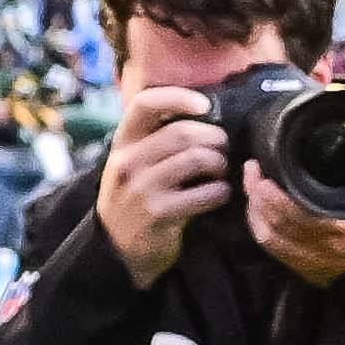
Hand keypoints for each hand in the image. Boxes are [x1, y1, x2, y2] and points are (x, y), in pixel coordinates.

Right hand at [92, 81, 231, 284]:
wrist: (118, 248)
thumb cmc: (136, 197)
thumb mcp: (133, 162)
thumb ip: (156, 138)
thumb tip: (203, 115)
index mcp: (123, 142)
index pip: (145, 103)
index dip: (178, 97)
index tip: (205, 105)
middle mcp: (128, 161)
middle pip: (182, 133)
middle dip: (214, 138)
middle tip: (225, 148)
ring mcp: (142, 188)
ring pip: (196, 159)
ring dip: (220, 164)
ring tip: (223, 171)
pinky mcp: (159, 213)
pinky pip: (204, 194)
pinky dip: (221, 192)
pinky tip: (220, 194)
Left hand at [256, 180, 344, 292]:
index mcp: (336, 225)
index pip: (290, 208)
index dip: (268, 190)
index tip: (261, 167)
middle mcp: (316, 243)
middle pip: (272, 217)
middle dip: (255, 192)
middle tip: (252, 170)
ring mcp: (305, 256)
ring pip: (266, 232)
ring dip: (254, 209)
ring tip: (252, 188)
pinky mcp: (299, 265)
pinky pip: (270, 246)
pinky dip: (258, 227)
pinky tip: (257, 213)